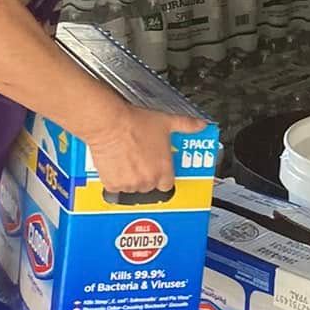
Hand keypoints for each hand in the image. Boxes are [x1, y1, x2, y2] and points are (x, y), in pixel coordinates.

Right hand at [85, 102, 208, 198]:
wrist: (110, 123)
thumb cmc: (134, 123)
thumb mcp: (166, 122)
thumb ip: (186, 125)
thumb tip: (199, 125)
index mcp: (163, 171)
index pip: (168, 185)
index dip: (162, 176)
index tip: (158, 169)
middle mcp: (147, 180)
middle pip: (149, 187)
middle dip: (146, 176)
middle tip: (141, 161)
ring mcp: (130, 184)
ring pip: (132, 188)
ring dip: (131, 179)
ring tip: (128, 161)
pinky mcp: (113, 184)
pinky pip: (116, 188)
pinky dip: (115, 180)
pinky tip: (116, 165)